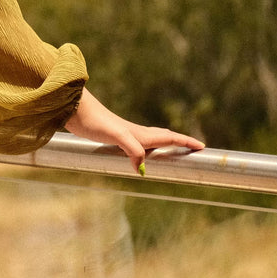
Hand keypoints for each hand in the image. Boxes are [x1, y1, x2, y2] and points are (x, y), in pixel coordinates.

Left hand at [65, 88, 203, 173]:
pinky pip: (136, 144)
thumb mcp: (114, 135)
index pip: (169, 138)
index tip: (202, 147)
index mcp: (140, 134)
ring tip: (173, 149)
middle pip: (163, 137)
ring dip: (165, 143)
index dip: (186, 142)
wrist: (73, 109)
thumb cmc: (93, 120)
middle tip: (194, 148)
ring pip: (151, 139)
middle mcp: (135, 133)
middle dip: (180, 142)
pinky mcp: (112, 136)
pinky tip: (138, 151)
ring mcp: (124, 134)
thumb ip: (131, 148)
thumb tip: (141, 168)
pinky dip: (145, 148)